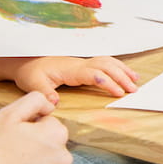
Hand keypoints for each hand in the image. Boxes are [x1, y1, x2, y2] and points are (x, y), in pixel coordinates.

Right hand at [0, 92, 70, 163]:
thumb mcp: (8, 114)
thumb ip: (34, 100)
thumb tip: (49, 105)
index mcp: (57, 134)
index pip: (47, 123)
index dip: (28, 128)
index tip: (13, 137)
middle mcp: (64, 158)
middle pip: (50, 145)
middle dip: (34, 146)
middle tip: (9, 153)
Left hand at [12, 56, 140, 100]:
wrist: (27, 62)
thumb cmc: (31, 72)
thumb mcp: (32, 83)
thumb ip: (44, 92)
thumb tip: (55, 102)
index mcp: (71, 69)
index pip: (95, 74)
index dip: (108, 83)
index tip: (119, 92)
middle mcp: (80, 64)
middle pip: (107, 66)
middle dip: (122, 77)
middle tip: (133, 90)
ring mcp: (83, 62)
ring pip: (109, 62)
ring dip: (123, 70)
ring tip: (135, 81)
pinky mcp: (84, 65)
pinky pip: (105, 62)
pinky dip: (118, 66)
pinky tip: (125, 73)